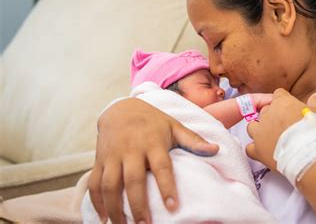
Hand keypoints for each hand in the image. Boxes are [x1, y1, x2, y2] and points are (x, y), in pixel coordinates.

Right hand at [88, 97, 218, 223]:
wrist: (120, 108)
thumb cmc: (152, 121)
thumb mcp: (174, 126)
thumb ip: (193, 140)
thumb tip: (216, 149)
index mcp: (152, 142)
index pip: (161, 166)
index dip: (167, 186)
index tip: (173, 206)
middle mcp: (131, 149)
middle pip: (133, 180)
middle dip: (137, 205)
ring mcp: (112, 155)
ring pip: (109, 184)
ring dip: (114, 208)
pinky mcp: (99, 160)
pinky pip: (94, 182)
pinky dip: (96, 201)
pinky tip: (104, 217)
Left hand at [245, 89, 315, 170]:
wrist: (308, 155)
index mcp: (282, 102)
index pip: (278, 95)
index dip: (285, 101)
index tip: (291, 109)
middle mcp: (267, 114)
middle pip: (265, 110)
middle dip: (273, 116)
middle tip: (285, 125)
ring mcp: (260, 132)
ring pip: (252, 126)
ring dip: (259, 130)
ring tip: (271, 137)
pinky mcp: (257, 149)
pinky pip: (249, 148)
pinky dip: (255, 149)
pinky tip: (263, 152)